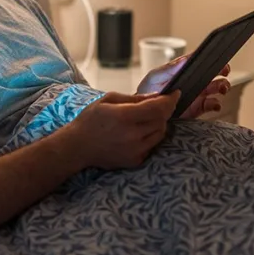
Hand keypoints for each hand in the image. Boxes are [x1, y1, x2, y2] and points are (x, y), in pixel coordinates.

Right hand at [64, 90, 179, 169]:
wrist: (77, 147)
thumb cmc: (91, 119)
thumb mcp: (109, 99)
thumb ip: (134, 98)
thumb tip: (156, 96)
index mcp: (124, 116)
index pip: (158, 107)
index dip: (170, 99)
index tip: (176, 93)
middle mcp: (132, 135)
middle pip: (162, 120)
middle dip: (163, 110)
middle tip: (158, 104)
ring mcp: (135, 150)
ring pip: (160, 133)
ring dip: (159, 123)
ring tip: (145, 118)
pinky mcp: (135, 161)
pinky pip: (152, 145)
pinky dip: (150, 136)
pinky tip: (137, 133)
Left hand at [135, 55, 230, 118]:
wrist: (146, 113)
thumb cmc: (148, 91)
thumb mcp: (156, 76)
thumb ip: (171, 69)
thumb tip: (186, 60)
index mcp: (185, 69)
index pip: (201, 59)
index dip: (212, 56)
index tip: (219, 56)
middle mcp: (194, 80)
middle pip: (214, 72)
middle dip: (223, 70)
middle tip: (224, 71)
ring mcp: (198, 94)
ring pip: (217, 87)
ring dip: (223, 86)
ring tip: (221, 88)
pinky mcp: (198, 108)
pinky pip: (213, 105)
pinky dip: (217, 104)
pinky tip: (214, 104)